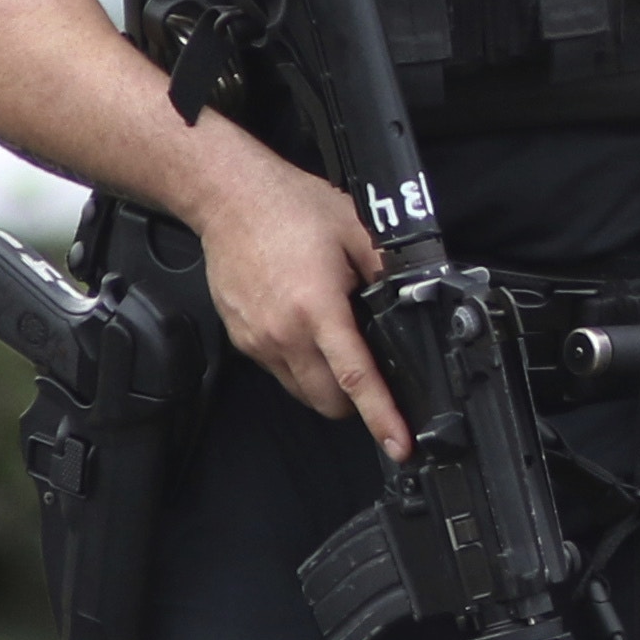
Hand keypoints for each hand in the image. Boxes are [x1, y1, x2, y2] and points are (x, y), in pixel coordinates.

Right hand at [173, 134, 405, 455]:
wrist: (228, 196)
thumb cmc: (289, 207)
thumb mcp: (357, 232)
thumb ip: (386, 272)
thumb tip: (411, 299)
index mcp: (318, 309)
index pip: (355, 380)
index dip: (381, 417)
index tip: (398, 443)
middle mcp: (284, 333)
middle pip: (327, 401)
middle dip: (356, 402)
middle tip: (375, 380)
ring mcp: (258, 340)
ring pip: (301, 391)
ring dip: (326, 385)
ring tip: (338, 345)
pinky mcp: (241, 338)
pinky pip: (279, 370)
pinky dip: (300, 365)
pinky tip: (308, 331)